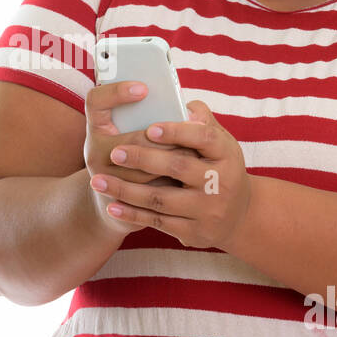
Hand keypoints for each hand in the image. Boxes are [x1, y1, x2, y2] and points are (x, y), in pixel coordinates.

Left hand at [87, 100, 251, 249]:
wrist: (238, 215)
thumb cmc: (218, 166)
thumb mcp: (219, 143)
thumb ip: (201, 120)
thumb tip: (181, 104)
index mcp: (227, 153)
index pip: (203, 137)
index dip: (176, 132)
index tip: (150, 128)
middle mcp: (222, 182)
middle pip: (178, 168)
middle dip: (142, 159)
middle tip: (114, 153)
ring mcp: (208, 209)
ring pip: (160, 198)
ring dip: (126, 190)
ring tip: (97, 181)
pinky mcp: (195, 232)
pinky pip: (157, 222)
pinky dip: (132, 214)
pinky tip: (111, 206)